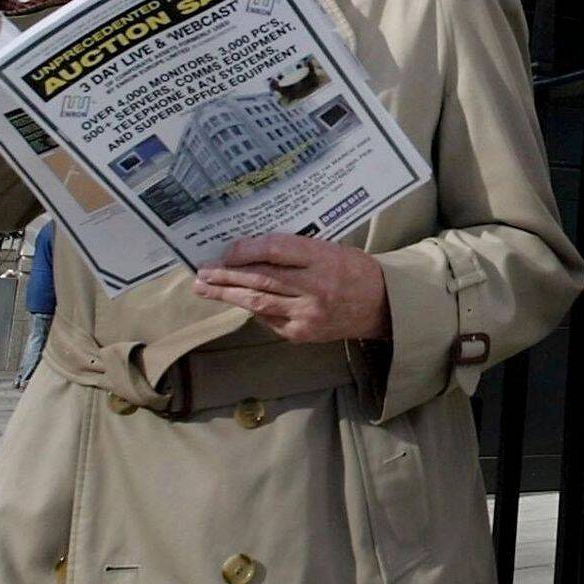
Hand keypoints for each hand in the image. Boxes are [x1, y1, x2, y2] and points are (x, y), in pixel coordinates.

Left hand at [192, 234, 390, 342]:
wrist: (381, 305)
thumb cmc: (352, 270)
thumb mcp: (329, 249)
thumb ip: (295, 251)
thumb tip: (250, 251)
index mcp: (324, 259)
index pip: (276, 251)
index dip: (246, 250)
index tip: (226, 250)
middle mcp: (315, 288)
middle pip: (260, 279)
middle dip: (226, 275)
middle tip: (202, 271)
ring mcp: (307, 314)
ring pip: (258, 303)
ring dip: (227, 294)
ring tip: (204, 288)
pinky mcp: (302, 334)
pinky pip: (269, 319)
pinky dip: (253, 308)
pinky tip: (238, 301)